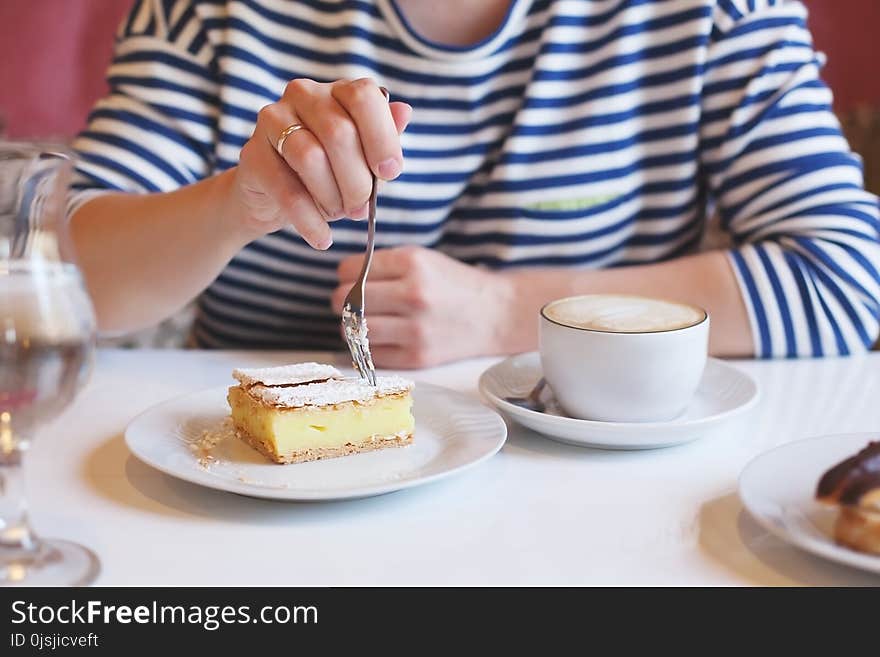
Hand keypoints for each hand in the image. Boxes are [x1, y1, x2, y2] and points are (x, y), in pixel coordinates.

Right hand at [228, 78, 411, 248]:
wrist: (272, 197)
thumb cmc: (326, 174)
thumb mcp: (362, 160)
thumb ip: (383, 138)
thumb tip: (404, 112)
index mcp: (337, 92)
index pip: (364, 97)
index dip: (382, 137)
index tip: (390, 173)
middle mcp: (303, 95)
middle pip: (339, 133)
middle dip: (358, 181)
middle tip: (360, 207)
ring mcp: (272, 120)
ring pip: (311, 158)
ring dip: (332, 198)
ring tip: (338, 214)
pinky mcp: (252, 154)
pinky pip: (287, 191)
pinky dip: (310, 221)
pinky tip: (322, 238)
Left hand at [331, 246, 516, 367]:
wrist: (494, 314)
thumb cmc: (452, 284)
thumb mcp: (422, 259)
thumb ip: (382, 264)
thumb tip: (341, 278)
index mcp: (413, 264)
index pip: (349, 269)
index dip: (346, 274)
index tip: (353, 279)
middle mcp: (413, 295)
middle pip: (344, 299)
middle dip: (344, 300)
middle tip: (354, 301)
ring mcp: (415, 329)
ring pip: (352, 329)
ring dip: (352, 326)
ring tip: (366, 321)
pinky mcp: (416, 357)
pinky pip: (370, 353)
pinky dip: (369, 346)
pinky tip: (383, 337)